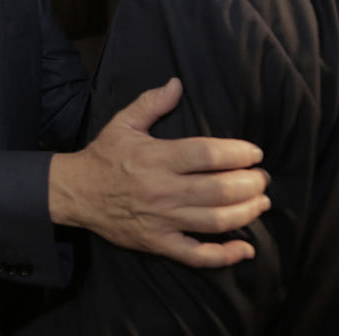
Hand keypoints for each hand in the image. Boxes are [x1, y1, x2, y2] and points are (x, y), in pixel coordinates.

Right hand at [48, 78, 270, 267]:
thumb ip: (151, 103)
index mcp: (156, 157)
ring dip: (246, 213)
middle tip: (262, 178)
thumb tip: (177, 83)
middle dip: (250, 184)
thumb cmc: (104, 156)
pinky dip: (225, 255)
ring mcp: (162, 220)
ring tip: (261, 202)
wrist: (75, 193)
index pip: (207, 155)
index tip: (254, 153)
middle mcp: (162, 190)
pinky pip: (197, 255)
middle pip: (218, 190)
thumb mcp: (123, 123)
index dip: (238, 154)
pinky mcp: (159, 243)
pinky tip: (246, 247)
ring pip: (214, 221)